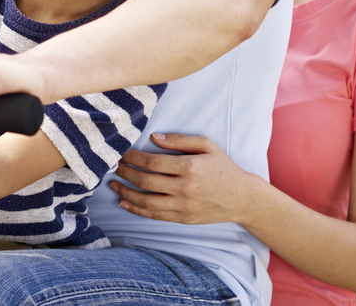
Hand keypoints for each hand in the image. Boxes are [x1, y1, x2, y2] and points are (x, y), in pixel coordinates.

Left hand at [109, 132, 256, 224]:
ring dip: (126, 193)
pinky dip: (137, 209)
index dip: (133, 157)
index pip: (153, 162)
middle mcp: (185, 188)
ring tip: (113, 185)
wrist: (242, 198)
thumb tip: (153, 137)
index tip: (122, 152)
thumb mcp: (206, 145)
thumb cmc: (223, 167)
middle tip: (114, 165)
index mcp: (190, 167)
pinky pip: (155, 215)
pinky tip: (125, 202)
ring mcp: (183, 206)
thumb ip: (179, 140)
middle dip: (125, 173)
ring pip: (146, 201)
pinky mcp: (183, 218)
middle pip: (146, 181)